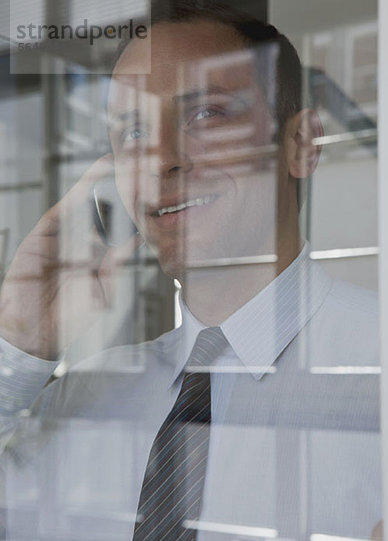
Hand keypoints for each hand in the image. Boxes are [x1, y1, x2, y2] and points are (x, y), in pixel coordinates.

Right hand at [0, 155, 141, 359]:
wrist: (36, 332)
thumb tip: (136, 236)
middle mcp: (83, 246)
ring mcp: (63, 240)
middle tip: (139, 166)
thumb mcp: (105, 290)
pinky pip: (63, 211)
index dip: (134, 210)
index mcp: (101, 260)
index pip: (120, 229)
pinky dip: (78, 193)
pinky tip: (95, 177)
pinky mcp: (43, 237)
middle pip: (104, 211)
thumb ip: (118, 262)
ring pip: (85, 205)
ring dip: (102, 183)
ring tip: (122, 162)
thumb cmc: (71, 319)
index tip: (152, 192)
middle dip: (121, 190)